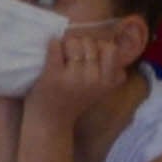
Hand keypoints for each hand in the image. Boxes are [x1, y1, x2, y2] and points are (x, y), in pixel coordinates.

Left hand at [26, 22, 142, 123]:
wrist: (51, 120)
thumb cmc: (75, 99)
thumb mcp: (100, 88)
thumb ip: (109, 70)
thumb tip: (110, 41)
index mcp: (106, 82)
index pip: (110, 48)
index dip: (99, 46)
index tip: (89, 55)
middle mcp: (93, 79)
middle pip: (89, 42)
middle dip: (80, 43)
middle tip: (72, 57)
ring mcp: (73, 78)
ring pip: (73, 41)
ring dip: (66, 44)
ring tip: (63, 56)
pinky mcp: (53, 75)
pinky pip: (55, 45)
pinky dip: (53, 44)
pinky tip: (53, 53)